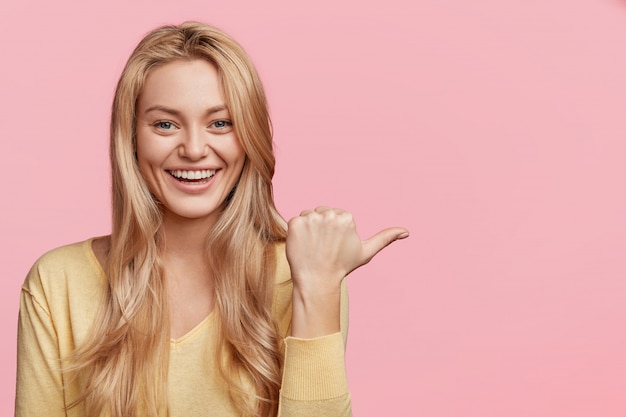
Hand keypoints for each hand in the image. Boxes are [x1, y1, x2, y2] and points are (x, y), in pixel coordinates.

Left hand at [286, 206, 407, 337]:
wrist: (317, 281)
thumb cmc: (342, 267)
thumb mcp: (366, 252)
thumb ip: (385, 238)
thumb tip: (406, 232)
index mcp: (347, 217)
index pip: (335, 215)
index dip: (333, 230)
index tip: (334, 245)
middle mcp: (329, 214)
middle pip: (320, 213)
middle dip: (320, 227)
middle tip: (322, 247)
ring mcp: (311, 218)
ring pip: (307, 216)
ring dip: (308, 229)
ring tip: (313, 247)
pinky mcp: (295, 223)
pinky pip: (295, 222)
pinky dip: (296, 233)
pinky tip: (302, 245)